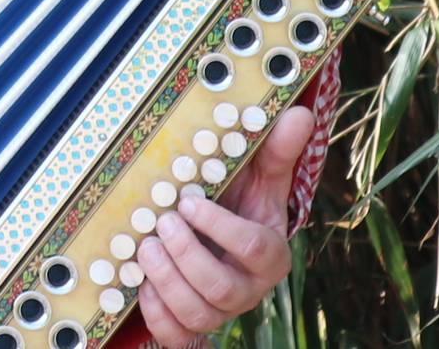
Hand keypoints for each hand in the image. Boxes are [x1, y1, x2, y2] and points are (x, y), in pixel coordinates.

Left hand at [134, 104, 310, 345]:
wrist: (215, 244)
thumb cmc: (236, 206)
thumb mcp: (257, 179)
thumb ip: (275, 152)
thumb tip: (299, 112)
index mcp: (269, 255)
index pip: (256, 249)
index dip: (221, 228)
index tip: (189, 202)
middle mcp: (248, 288)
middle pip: (223, 288)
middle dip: (187, 254)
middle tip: (160, 221)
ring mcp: (219, 310)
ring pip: (198, 313)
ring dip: (166, 280)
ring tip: (144, 246)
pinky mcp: (190, 325)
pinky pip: (176, 334)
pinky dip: (155, 311)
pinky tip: (139, 281)